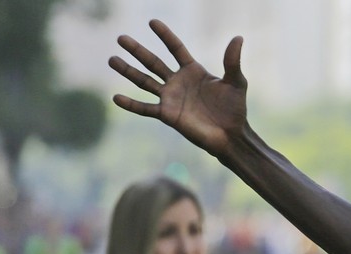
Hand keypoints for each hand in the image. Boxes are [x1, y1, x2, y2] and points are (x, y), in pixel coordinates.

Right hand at [110, 20, 248, 157]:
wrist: (231, 134)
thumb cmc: (235, 108)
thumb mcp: (236, 82)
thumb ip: (232, 61)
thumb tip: (238, 37)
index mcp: (193, 71)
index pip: (176, 48)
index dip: (165, 36)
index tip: (152, 22)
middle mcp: (178, 82)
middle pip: (153, 62)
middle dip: (137, 50)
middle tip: (120, 38)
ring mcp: (170, 98)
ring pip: (144, 81)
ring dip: (128, 71)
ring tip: (111, 59)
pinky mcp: (167, 115)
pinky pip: (145, 108)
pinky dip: (131, 104)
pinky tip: (116, 97)